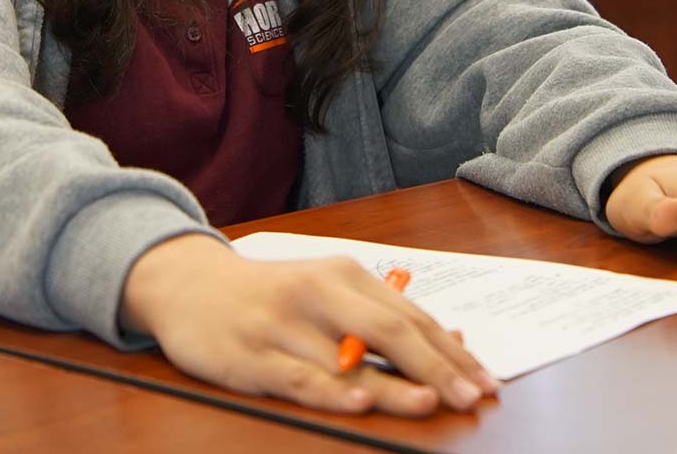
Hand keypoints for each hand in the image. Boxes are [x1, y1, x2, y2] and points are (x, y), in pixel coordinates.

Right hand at [120, 234, 495, 415]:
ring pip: (347, 359)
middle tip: (473, 396)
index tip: (486, 379)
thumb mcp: (327, 291)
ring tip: (434, 400)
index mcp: (341, 274)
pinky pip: (299, 378)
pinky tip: (358, 402)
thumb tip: (455, 342)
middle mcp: (317, 294)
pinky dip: (332, 391)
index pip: (409, 315)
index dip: (451, 350)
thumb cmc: (271, 295)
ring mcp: (283, 326)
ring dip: (394, 384)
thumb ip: (381, 315)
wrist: (190, 285)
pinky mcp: (252, 356)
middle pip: (387, 330)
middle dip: (436, 366)